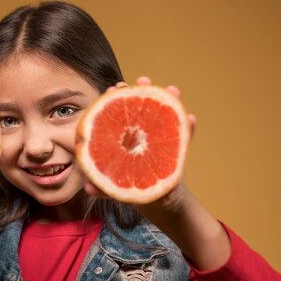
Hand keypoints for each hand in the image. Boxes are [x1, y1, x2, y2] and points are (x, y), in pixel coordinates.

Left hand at [83, 76, 195, 213]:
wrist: (154, 200)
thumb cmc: (127, 188)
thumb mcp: (113, 188)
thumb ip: (102, 188)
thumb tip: (89, 189)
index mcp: (122, 137)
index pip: (116, 113)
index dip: (115, 99)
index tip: (114, 88)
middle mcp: (141, 134)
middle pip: (141, 109)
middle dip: (142, 91)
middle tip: (143, 80)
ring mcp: (159, 140)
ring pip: (164, 117)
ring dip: (170, 101)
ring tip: (172, 90)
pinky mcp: (176, 151)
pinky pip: (183, 138)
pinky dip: (188, 129)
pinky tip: (191, 119)